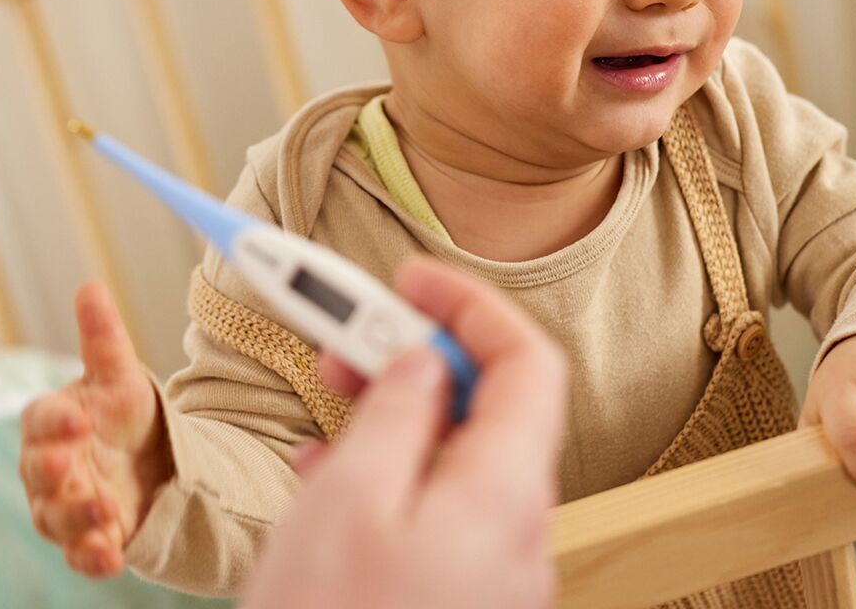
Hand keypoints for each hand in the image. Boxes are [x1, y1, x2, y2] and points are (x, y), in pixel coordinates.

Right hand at [19, 283, 170, 575]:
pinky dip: (91, 558)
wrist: (150, 464)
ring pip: (55, 517)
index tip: (80, 418)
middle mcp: (48, 467)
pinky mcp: (87, 540)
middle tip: (72, 463)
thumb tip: (90, 285)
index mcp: (51, 423)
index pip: (40, 419)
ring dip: (77, 518)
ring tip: (108, 513)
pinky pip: (80, 555)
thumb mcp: (119, 377)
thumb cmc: (122, 416)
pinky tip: (111, 558)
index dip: (56, 421)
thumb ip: (103, 338)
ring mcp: (64, 507)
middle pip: (37, 471)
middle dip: (51, 469)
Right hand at [241, 259, 568, 608]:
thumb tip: (421, 362)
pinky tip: (336, 474)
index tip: (408, 278)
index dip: (469, 304)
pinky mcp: (464, 595)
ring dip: (397, 415)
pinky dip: (396, 473)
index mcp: (505, 492)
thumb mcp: (347, 502)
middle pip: (488, 406)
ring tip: (329, 403)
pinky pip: (442, 511)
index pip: (527, 360)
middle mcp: (518, 530)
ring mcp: (497, 570)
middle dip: (415, 357)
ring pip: (459, 458)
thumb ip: (394, 416)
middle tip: (343, 340)